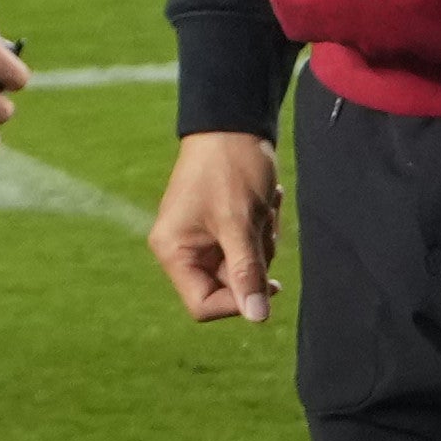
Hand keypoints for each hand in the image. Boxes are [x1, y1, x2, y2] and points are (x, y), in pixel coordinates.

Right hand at [149, 131, 280, 325]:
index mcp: (173, 250)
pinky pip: (246, 246)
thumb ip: (246, 271)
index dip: (237, 301)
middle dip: (254, 260)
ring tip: (264, 207)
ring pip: (242, 266)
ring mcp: (200, 237)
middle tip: (262, 225)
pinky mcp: (218, 226)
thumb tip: (257, 317)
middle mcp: (181, 248)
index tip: (266, 284)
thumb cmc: (230, 167)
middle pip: (227, 286)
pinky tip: (265, 201)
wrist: (234, 122)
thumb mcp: (240, 222)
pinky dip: (261, 229)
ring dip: (262, 241)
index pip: (203, 304)